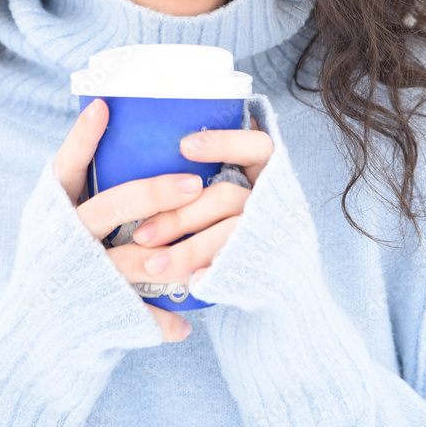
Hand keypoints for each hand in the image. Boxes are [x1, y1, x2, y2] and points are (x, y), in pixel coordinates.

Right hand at [53, 98, 205, 343]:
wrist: (29, 334)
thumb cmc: (55, 259)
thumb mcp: (54, 219)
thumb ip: (81, 185)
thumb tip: (117, 124)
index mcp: (53, 210)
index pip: (65, 166)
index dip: (81, 137)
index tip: (102, 106)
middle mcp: (64, 239)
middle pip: (110, 208)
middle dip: (154, 193)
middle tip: (193, 183)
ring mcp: (79, 276)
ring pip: (133, 262)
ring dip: (175, 255)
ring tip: (213, 242)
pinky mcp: (95, 314)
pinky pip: (135, 316)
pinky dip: (161, 322)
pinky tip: (185, 323)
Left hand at [130, 115, 273, 285]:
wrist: (284, 272)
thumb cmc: (236, 215)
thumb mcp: (236, 181)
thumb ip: (213, 166)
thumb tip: (173, 146)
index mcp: (268, 173)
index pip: (258, 147)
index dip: (225, 144)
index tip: (184, 147)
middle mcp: (274, 201)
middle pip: (228, 197)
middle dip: (181, 216)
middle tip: (141, 234)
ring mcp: (274, 234)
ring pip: (230, 236)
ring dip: (188, 250)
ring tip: (152, 265)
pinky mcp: (268, 265)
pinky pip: (238, 269)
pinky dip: (214, 273)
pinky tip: (192, 282)